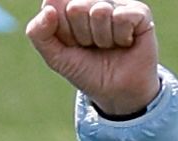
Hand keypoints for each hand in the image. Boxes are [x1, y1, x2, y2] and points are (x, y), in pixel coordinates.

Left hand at [27, 0, 161, 117]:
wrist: (116, 94)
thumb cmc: (86, 70)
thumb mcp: (55, 57)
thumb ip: (38, 33)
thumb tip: (48, 10)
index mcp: (71, 5)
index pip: (55, 4)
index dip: (62, 31)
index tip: (71, 44)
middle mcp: (93, 0)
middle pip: (76, 7)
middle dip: (81, 35)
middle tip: (91, 46)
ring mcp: (116, 4)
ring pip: (100, 11)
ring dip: (102, 39)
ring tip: (108, 47)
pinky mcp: (139, 13)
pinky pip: (122, 16)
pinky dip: (121, 37)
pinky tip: (125, 43)